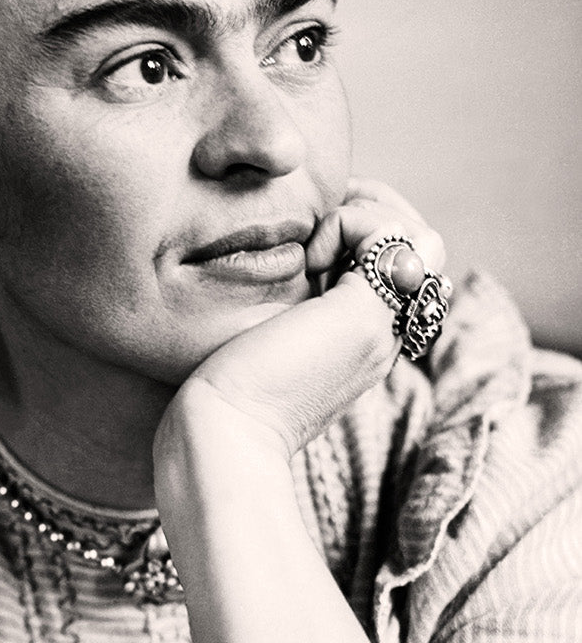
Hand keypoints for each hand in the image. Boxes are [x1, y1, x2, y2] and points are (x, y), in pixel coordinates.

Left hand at [159, 178, 445, 467]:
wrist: (224, 431)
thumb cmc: (224, 387)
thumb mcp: (267, 328)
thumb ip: (291, 298)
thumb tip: (287, 253)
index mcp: (363, 336)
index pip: (400, 263)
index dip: (365, 228)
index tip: (311, 235)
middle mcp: (385, 332)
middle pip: (419, 245)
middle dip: (373, 210)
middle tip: (317, 222)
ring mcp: (383, 325)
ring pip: (418, 236)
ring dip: (364, 216)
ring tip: (313, 247)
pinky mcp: (366, 314)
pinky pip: (389, 233)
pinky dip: (349, 223)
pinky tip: (308, 258)